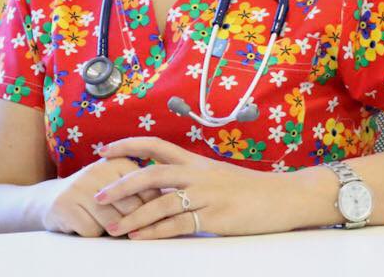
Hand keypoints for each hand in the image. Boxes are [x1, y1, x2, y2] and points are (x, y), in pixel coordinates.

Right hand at [41, 156, 165, 236]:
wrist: (53, 198)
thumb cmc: (96, 193)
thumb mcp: (119, 182)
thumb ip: (143, 188)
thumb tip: (171, 205)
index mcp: (119, 162)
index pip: (149, 192)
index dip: (151, 210)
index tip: (147, 215)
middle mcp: (99, 170)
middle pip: (132, 209)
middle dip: (131, 222)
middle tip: (124, 221)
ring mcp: (80, 187)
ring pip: (113, 222)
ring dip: (111, 229)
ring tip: (102, 219)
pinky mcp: (64, 205)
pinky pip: (92, 231)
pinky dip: (92, 233)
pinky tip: (84, 222)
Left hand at [93, 137, 301, 238]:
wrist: (286, 197)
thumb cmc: (254, 190)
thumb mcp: (219, 178)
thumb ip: (193, 180)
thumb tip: (165, 188)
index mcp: (197, 162)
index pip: (156, 146)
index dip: (128, 145)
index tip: (104, 151)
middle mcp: (198, 174)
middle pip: (151, 173)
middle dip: (120, 185)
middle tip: (97, 196)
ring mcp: (207, 195)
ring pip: (160, 202)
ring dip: (133, 217)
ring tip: (112, 228)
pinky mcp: (215, 216)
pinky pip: (178, 224)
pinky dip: (155, 232)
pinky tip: (140, 238)